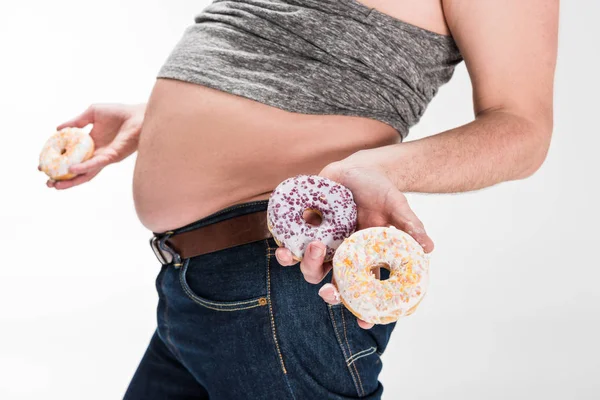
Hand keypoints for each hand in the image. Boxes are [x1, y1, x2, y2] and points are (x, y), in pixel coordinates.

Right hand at [44, 103, 145, 188]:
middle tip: (48, 182)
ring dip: (71, 180)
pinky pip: (96, 164)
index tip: (42, 166)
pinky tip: (72, 170)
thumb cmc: (119, 113)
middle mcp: (97, 153)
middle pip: (77, 170)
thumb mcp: (92, 114)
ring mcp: (104, 157)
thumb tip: (58, 129)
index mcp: (91, 144)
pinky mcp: (113, 156)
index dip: (57, 162)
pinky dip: (84, 167)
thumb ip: (76, 122)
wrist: (139, 115)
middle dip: (62, 178)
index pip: (71, 157)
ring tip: (56, 185)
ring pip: (86, 173)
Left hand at [275, 155, 433, 328]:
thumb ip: (410, 226)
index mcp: (363, 257)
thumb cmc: (380, 190)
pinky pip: (289, 242)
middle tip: (329, 289)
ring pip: (307, 265)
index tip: (365, 322)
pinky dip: (284, 245)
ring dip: (305, 264)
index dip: (363, 309)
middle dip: (328, 292)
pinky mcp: (304, 226)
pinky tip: (284, 242)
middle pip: (331, 282)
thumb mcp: (397, 206)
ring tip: (313, 246)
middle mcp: (340, 254)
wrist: (358, 168)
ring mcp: (321, 241)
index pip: (364, 289)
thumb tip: (429, 247)